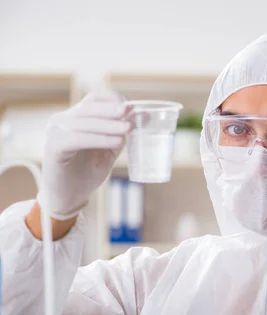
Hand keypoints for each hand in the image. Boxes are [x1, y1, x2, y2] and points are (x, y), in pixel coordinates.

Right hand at [41, 91, 130, 219]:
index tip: (131, 106)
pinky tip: (117, 142)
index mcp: (75, 117)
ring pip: (84, 122)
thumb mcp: (108, 150)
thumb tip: (144, 117)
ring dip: (109, 125)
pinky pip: (77, 138)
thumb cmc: (88, 172)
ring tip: (128, 129)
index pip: (94, 98)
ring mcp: (55, 132)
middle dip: (111, 110)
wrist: (69, 196)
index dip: (112, 99)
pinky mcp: (53, 147)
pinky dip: (99, 139)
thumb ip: (120, 134)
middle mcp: (62, 120)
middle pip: (89, 107)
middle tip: (130, 113)